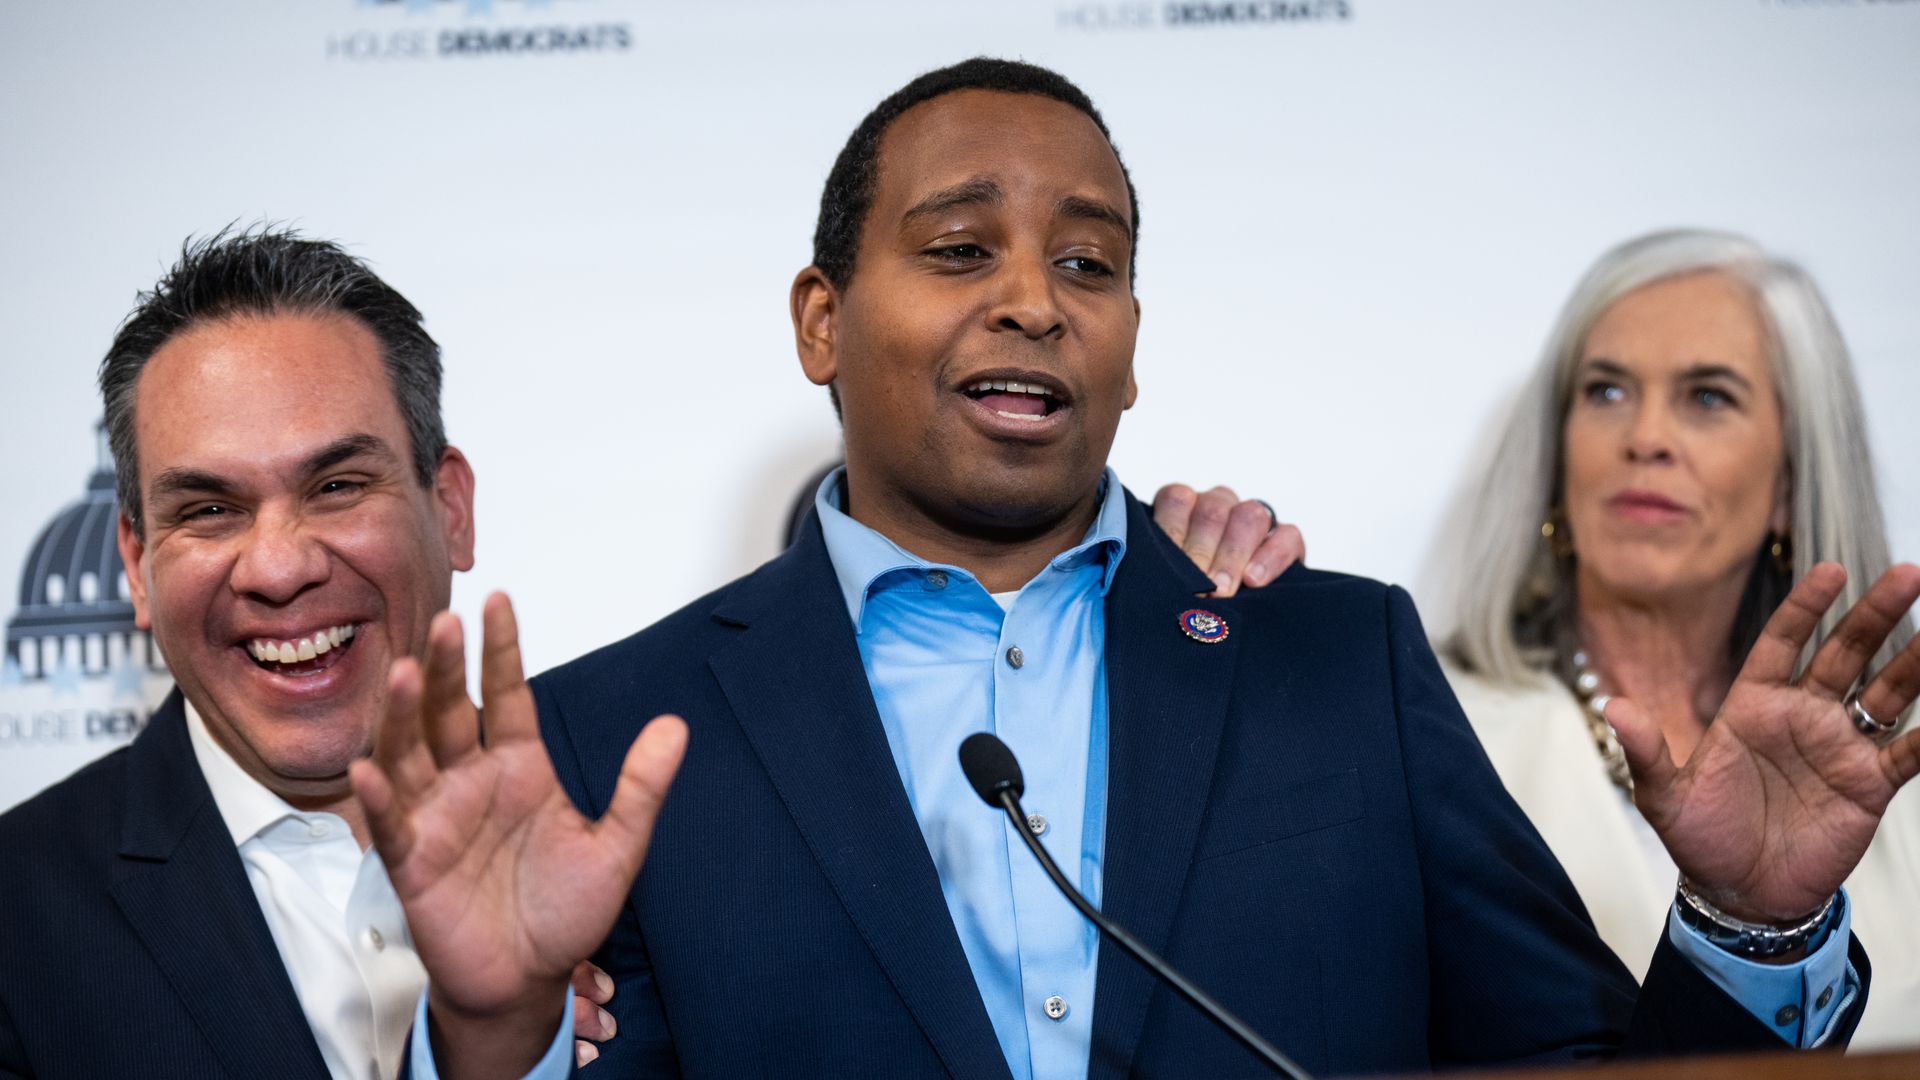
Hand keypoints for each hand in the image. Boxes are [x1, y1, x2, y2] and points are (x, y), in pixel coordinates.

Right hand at [348, 593, 686, 1079]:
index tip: (498, 600)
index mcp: (520, 767)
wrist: (529, 983)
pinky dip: (376, 797)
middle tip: (445, 620)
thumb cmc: (564, 915)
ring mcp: (437, 817)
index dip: (502, 650)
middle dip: (445, 667)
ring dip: (403, 714)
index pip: (509, 695)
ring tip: (404, 671)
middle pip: (451, 711)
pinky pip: (391, 823)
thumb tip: (676, 726)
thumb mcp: (618, 848)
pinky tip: (368, 769)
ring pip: (411, 753)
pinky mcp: (413, 862)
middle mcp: (472, 781)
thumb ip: (642, 788)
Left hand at [1151, 483, 1304, 595]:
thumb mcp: (1163, 579)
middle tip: (1195, 590)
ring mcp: (1252, 521)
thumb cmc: (1180, 596)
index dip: (1172, 533)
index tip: (1167, 571)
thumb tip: (1146, 584)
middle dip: (1202, 553)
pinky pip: (1287, 535)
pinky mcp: (1285, 539)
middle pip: (1213, 511)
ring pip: (1250, 516)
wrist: (1220, 619)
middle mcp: (1217, 507)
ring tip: (1222, 591)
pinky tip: (1254, 581)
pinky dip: (1270, 557)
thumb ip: (1155, 571)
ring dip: (1233, 555)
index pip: (1176, 499)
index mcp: (1181, 507)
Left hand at [1609, 563, 1919, 924]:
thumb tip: (1615, 706)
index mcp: (1753, 706)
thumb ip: (1646, 751)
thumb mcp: (1665, 796)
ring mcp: (1840, 747)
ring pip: (1886, 692)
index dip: (1805, 608)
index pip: (1782, 643)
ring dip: (1914, 662)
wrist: (1740, 895)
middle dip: (1875, 615)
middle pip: (1845, 653)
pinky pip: (1909, 752)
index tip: (1831, 571)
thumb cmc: (1700, 838)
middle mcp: (1802, 716)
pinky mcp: (1869, 785)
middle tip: (1907, 574)